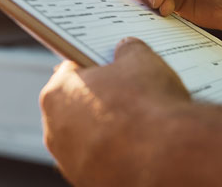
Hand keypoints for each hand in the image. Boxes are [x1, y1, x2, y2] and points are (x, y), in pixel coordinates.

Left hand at [39, 38, 189, 184]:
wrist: (166, 158)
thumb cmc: (146, 107)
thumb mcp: (141, 60)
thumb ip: (129, 50)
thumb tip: (128, 48)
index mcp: (57, 94)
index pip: (71, 70)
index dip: (94, 65)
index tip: (109, 64)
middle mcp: (55, 131)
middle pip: (77, 105)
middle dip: (100, 98)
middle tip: (128, 92)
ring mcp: (71, 162)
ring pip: (88, 138)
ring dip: (107, 130)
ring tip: (140, 122)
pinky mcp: (89, 183)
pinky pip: (102, 161)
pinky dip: (116, 155)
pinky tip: (141, 146)